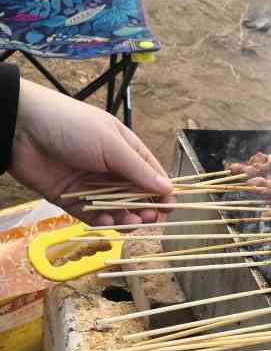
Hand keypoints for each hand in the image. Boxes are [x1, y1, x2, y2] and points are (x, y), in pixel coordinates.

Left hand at [9, 79, 173, 226]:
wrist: (21, 128)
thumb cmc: (71, 125)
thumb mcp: (111, 144)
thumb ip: (139, 170)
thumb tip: (168, 188)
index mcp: (126, 151)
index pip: (153, 176)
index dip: (163, 194)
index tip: (170, 209)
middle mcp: (112, 170)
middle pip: (137, 198)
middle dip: (146, 210)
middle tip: (148, 218)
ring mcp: (93, 187)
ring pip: (117, 211)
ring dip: (127, 220)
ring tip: (129, 222)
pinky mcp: (73, 200)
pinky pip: (94, 218)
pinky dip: (103, 224)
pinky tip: (106, 224)